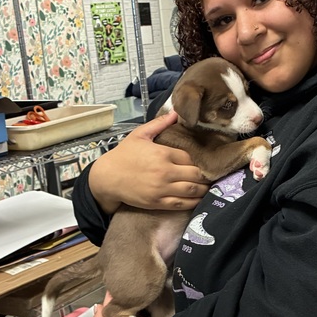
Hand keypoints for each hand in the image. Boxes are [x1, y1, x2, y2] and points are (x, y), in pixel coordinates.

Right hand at [89, 110, 210, 213]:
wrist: (107, 178)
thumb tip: (176, 112)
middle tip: (209, 175)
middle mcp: (165, 172)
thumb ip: (159, 123)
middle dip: (204, 175)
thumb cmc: (123, 155)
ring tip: (207, 187)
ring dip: (203, 189)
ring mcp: (162, 189)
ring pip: (192, 190)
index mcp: (162, 154)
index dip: (196, 160)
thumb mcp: (139, 135)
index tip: (199, 162)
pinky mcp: (158, 203)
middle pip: (196, 174)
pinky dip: (194, 202)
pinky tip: (198, 199)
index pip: (189, 158)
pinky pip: (182, 204)